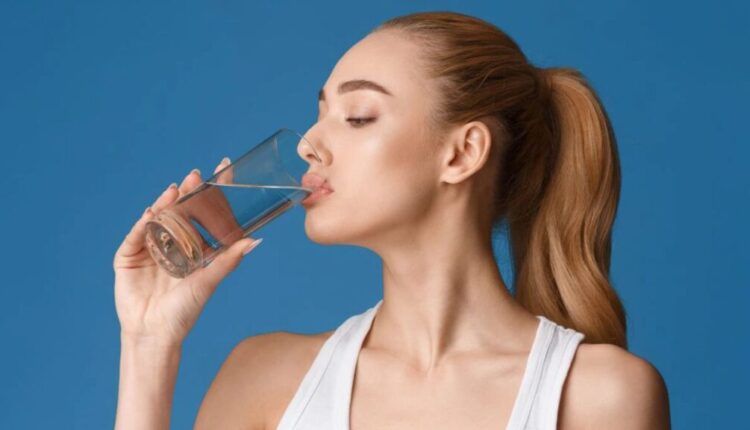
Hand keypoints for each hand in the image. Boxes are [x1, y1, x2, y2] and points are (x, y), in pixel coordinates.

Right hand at [112, 158, 262, 345]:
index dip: (211, 191)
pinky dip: (143, 223)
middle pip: (180, 210)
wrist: (155, 332)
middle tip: (197, 177)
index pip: (203, 212)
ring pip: (158, 218)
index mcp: (192, 245)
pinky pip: (136, 235)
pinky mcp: (128, 255)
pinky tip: (152, 213)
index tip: (223, 168)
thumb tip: (254, 241)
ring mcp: (148, 246)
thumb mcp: (209, 281)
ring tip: (177, 190)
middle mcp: (171, 242)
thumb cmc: (185, 310)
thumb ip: (228, 260)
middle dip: (189, 193)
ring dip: (167, 203)